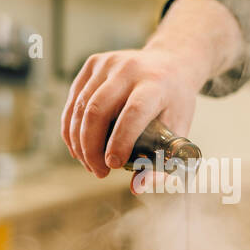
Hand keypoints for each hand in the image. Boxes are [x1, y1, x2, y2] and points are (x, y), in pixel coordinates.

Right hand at [60, 0, 241, 177]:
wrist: (172, 61)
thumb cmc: (175, 101)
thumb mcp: (179, 128)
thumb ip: (162, 159)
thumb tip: (137, 188)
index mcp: (156, 84)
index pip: (134, 112)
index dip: (120, 141)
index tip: (113, 166)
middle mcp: (130, 69)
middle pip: (98, 110)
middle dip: (92, 148)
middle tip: (99, 172)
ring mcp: (108, 63)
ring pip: (80, 107)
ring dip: (79, 142)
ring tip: (89, 164)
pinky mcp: (93, 64)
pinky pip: (73, 101)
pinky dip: (70, 128)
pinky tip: (79, 148)